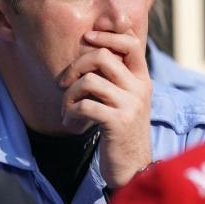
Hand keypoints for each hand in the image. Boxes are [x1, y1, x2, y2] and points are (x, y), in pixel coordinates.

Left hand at [59, 31, 152, 186]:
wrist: (133, 169)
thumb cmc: (121, 133)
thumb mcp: (124, 101)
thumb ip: (114, 79)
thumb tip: (89, 51)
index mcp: (141, 79)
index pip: (130, 42)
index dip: (106, 34)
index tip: (86, 38)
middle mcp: (140, 88)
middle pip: (102, 56)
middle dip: (75, 66)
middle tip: (63, 83)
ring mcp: (131, 105)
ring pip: (89, 81)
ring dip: (68, 96)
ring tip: (66, 110)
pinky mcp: (118, 122)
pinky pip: (84, 106)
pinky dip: (70, 114)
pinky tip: (70, 124)